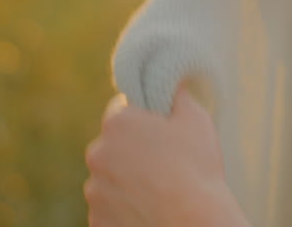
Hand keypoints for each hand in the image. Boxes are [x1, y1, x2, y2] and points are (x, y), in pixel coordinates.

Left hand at [84, 85, 248, 226]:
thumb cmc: (197, 168)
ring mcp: (94, 190)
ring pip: (108, 178)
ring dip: (125, 181)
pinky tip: (147, 209)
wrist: (193, 222)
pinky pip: (108, 208)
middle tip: (160, 164)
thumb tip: (171, 80)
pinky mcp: (96, 220)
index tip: (157, 132)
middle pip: (112, 146)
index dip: (141, 119)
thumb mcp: (195, 119)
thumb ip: (176, 94)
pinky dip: (122, 208)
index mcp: (117, 123)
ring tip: (157, 191)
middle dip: (130, 151)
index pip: (120, 110)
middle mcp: (98, 153)